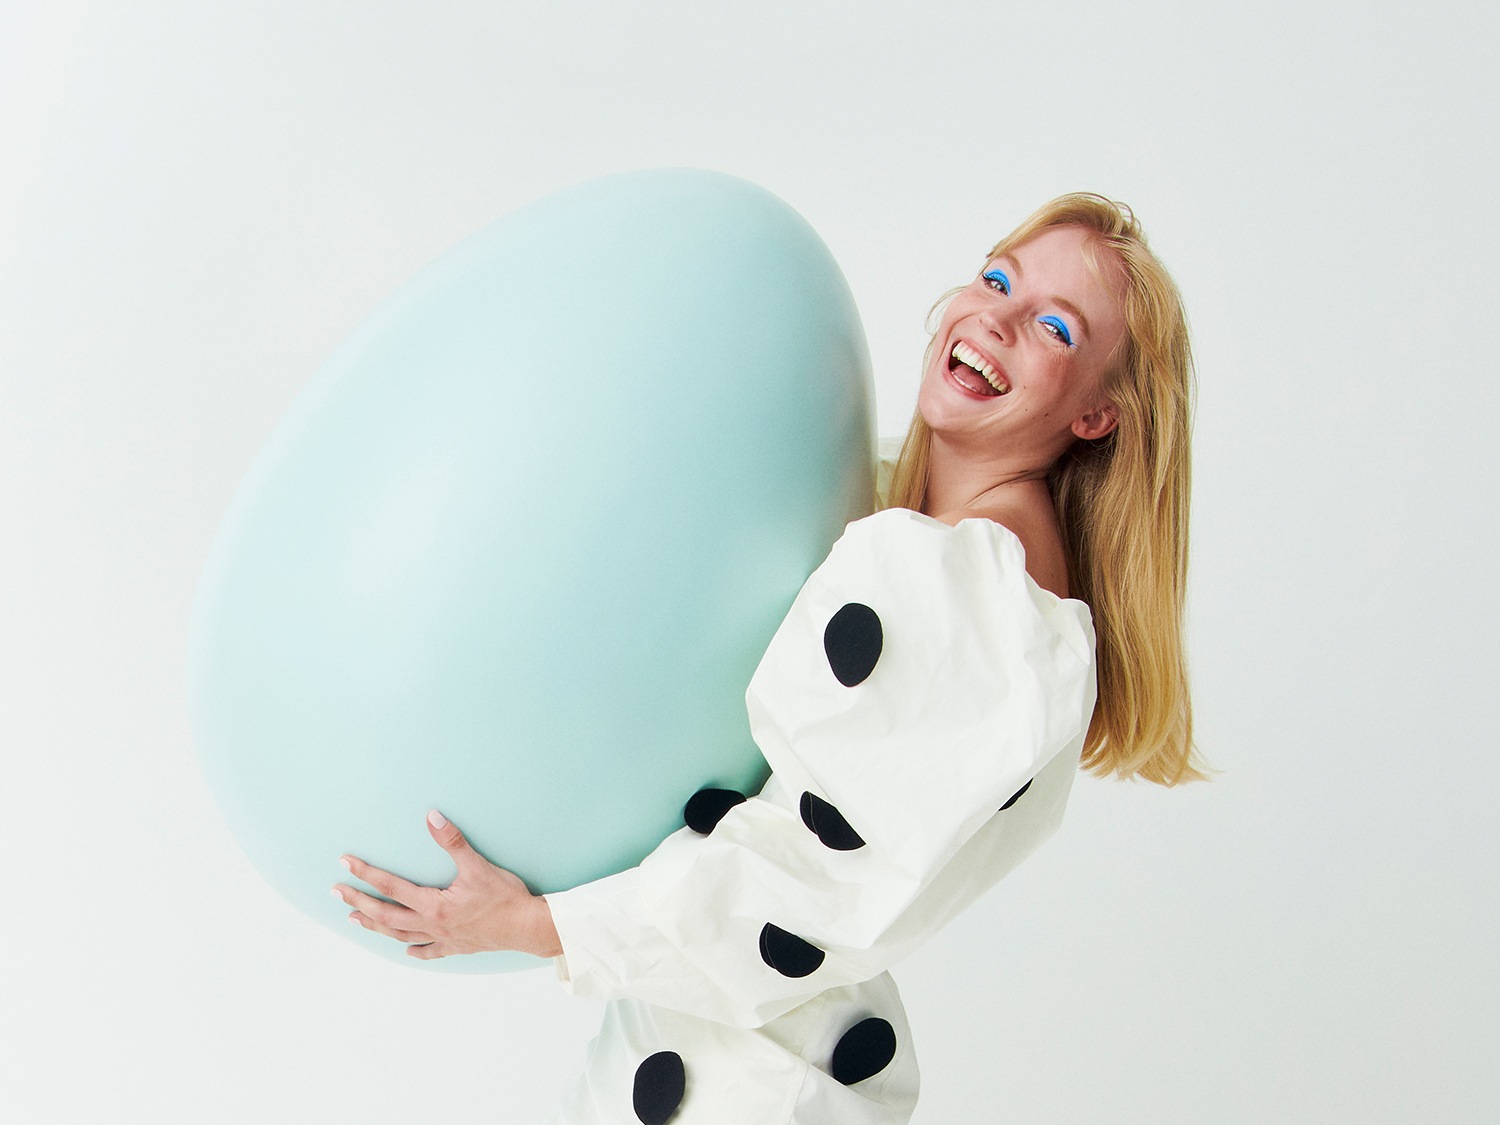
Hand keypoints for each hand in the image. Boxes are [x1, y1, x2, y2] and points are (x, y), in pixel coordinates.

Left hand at [333, 810, 561, 960]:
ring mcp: (442, 938)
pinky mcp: (456, 946)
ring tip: (355, 918)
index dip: (366, 873)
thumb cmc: (504, 897)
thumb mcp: (478, 865)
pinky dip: (415, 950)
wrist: (527, 927)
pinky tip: (407, 950)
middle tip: (336, 892)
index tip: (345, 864)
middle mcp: (432, 924)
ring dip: (375, 925)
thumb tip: (432, 818)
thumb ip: (453, 841)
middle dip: (359, 901)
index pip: (391, 886)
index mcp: (433, 904)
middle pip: (386, 914)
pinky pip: (430, 951)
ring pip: (400, 933)